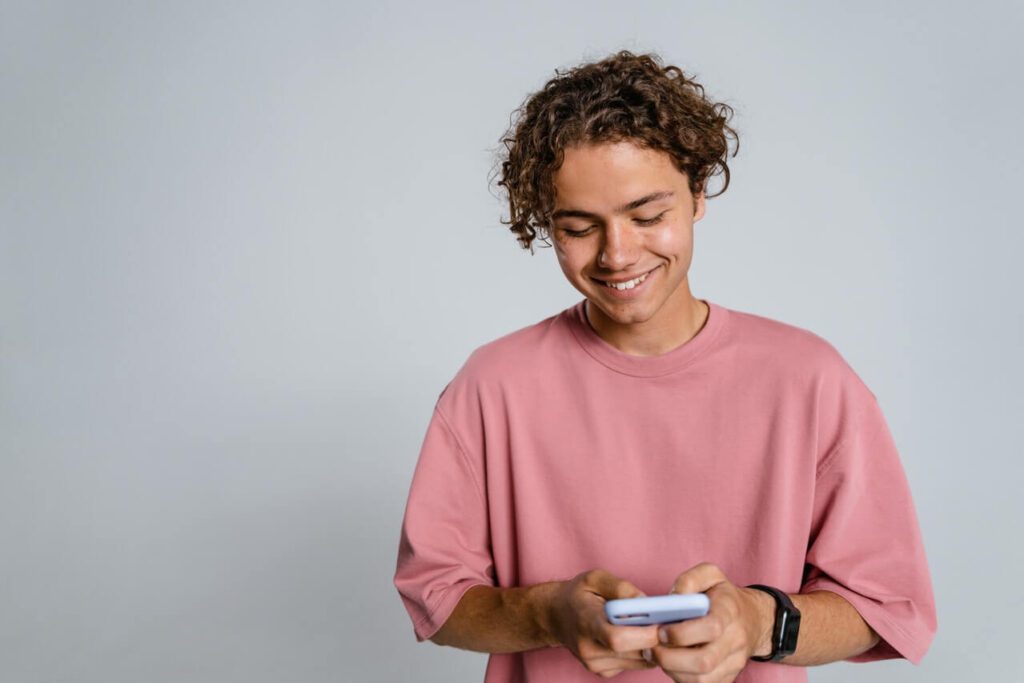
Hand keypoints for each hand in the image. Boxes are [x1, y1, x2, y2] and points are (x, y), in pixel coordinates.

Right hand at [548, 569, 660, 677]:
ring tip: (652, 626)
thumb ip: (621, 588)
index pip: (617, 638)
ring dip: (651, 646)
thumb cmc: (578, 594)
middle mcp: (589, 649)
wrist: (554, 616)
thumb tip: (647, 602)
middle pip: (633, 653)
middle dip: (655, 639)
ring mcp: (594, 664)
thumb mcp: (595, 578)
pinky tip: (636, 636)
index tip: (661, 621)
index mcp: (587, 622)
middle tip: (665, 622)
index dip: (644, 634)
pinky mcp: (602, 671)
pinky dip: (641, 652)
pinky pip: (633, 665)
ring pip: (638, 662)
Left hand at [648, 562, 770, 682]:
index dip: (682, 633)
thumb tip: (673, 598)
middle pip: (704, 661)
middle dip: (670, 658)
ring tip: (657, 656)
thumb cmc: (723, 595)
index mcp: (730, 611)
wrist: (752, 619)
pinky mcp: (728, 676)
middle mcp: (736, 639)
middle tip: (652, 648)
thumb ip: (690, 580)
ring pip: (702, 678)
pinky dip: (681, 678)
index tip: (662, 630)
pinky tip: (671, 664)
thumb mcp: (710, 575)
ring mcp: (735, 662)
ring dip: (672, 670)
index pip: (711, 628)